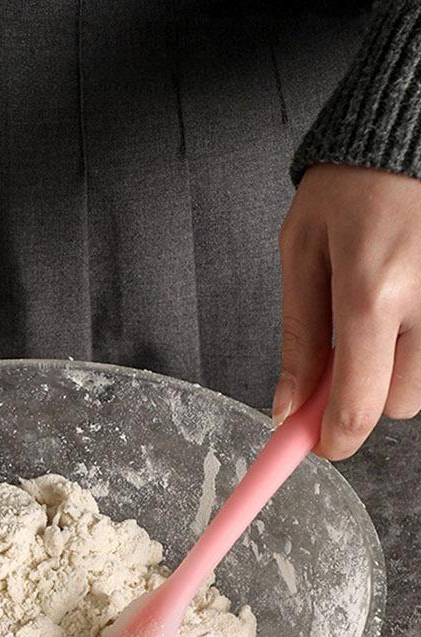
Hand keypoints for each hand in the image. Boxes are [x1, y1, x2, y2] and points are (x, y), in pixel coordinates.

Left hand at [275, 163, 420, 459]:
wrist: (415, 131)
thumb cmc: (351, 186)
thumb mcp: (302, 254)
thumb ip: (299, 337)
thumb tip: (288, 407)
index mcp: (372, 292)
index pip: (358, 402)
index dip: (335, 438)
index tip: (319, 445)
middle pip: (399, 403)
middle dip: (365, 392)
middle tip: (345, 351)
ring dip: (397, 367)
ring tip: (380, 309)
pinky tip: (408, 301)